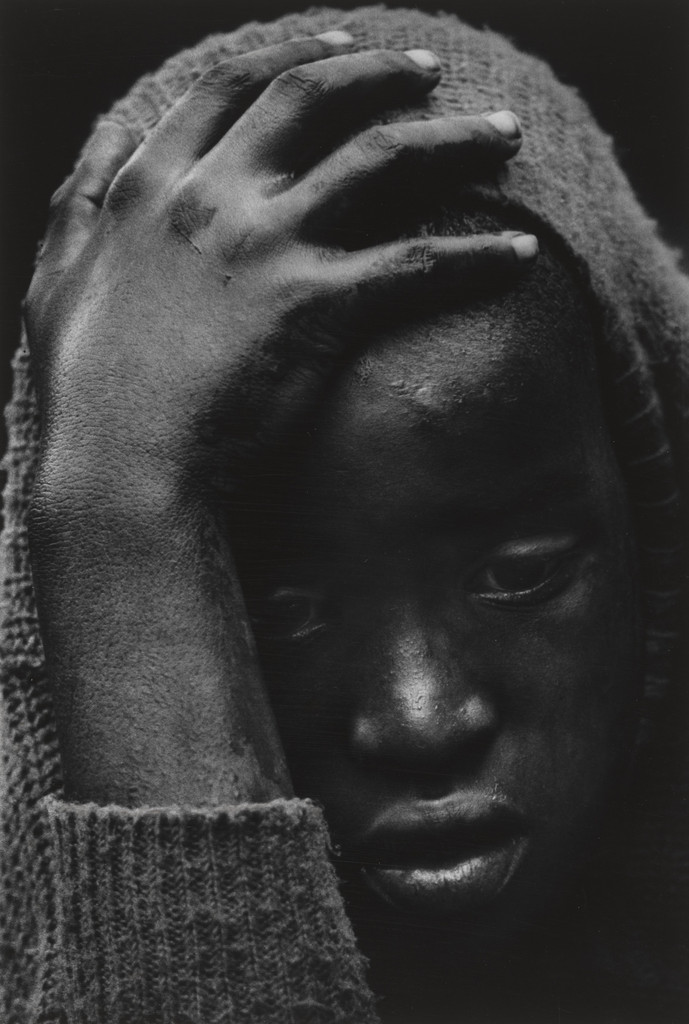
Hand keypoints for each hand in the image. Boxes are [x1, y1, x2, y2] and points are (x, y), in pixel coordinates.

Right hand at [24, 35, 534, 806]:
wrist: (122, 466)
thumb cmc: (86, 390)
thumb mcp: (59, 280)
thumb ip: (83, 209)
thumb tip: (103, 161)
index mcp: (152, 184)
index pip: (230, 87)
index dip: (290, 52)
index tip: (335, 44)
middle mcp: (215, 197)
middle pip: (314, 99)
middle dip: (381, 72)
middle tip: (428, 70)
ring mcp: (270, 246)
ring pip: (383, 159)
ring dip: (452, 138)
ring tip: (502, 135)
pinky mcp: (318, 306)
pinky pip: (419, 264)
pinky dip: (477, 256)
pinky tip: (519, 253)